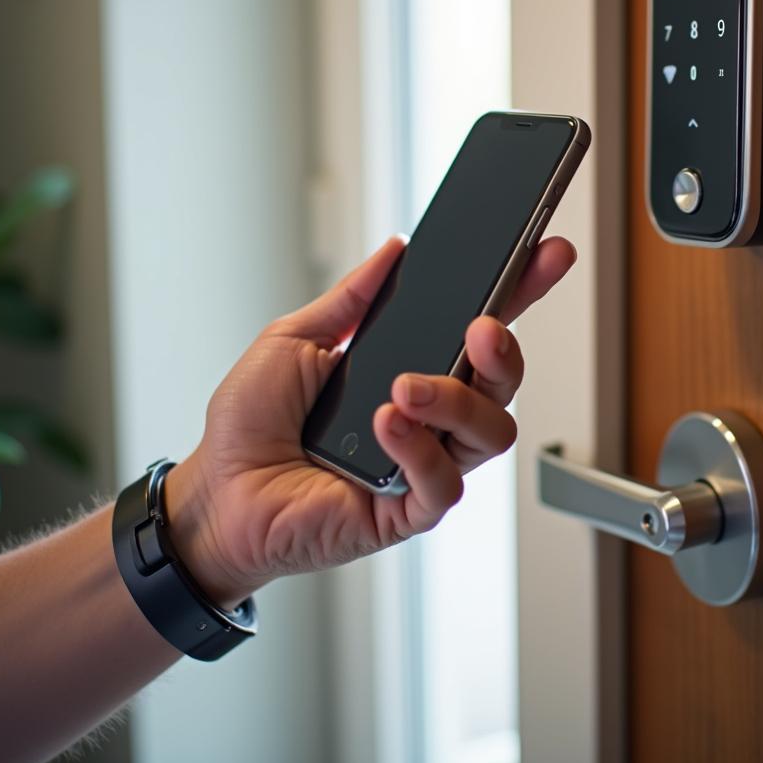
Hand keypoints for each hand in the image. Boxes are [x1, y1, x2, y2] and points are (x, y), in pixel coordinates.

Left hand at [163, 235, 576, 606]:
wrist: (216, 493)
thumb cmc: (250, 424)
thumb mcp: (294, 338)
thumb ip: (350, 298)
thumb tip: (395, 251)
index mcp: (410, 369)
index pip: (479, 331)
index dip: (520, 293)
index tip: (546, 255)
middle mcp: (429, 417)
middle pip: (503, 383)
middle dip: (504, 350)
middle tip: (478, 327)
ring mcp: (423, 462)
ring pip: (491, 432)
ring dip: (455, 400)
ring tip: (404, 388)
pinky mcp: (408, 510)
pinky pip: (446, 482)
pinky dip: (420, 449)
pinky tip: (386, 427)